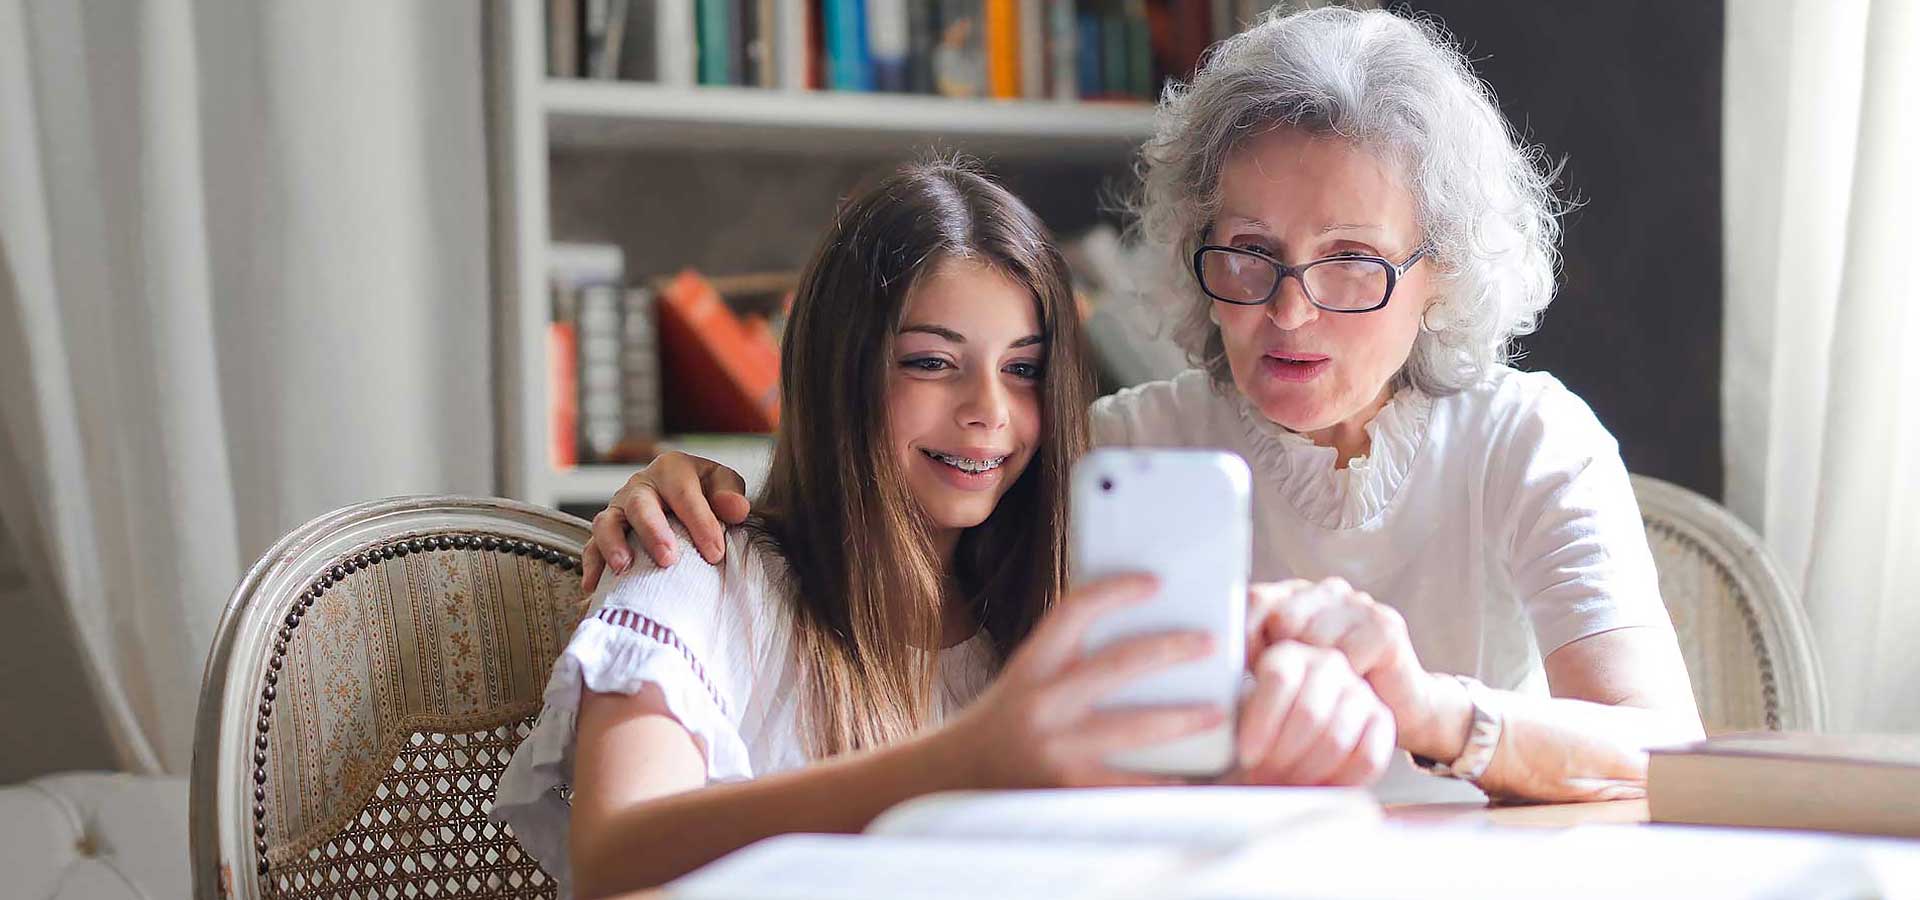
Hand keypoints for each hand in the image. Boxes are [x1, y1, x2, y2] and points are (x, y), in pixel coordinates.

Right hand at [580, 452, 751, 590]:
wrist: (681, 495)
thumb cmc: (704, 491)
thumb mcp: (721, 483)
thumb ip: (729, 494)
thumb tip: (736, 509)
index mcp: (671, 469)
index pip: (684, 494)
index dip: (700, 524)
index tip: (715, 554)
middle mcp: (640, 486)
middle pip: (640, 505)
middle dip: (653, 532)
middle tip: (667, 559)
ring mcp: (619, 508)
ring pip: (607, 522)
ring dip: (613, 545)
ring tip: (623, 568)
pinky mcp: (606, 531)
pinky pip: (592, 546)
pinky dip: (592, 565)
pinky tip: (595, 587)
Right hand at [937, 574, 1228, 788]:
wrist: (954, 779)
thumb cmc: (1002, 723)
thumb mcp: (1025, 678)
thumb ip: (1068, 659)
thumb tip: (1138, 638)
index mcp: (1031, 666)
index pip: (1074, 611)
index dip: (1116, 591)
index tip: (1155, 582)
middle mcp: (1041, 703)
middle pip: (1117, 664)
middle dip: (1170, 650)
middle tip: (1210, 643)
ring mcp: (1055, 748)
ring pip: (1133, 727)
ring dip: (1182, 718)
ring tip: (1217, 711)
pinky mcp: (1068, 790)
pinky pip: (1129, 784)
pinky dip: (1164, 781)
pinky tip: (1193, 777)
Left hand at [1231, 639, 1394, 785]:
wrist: (1291, 747)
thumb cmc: (1255, 734)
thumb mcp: (1233, 718)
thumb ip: (1224, 716)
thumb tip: (1203, 729)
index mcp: (1286, 655)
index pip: (1279, 679)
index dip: (1262, 723)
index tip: (1247, 756)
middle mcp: (1327, 664)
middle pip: (1309, 712)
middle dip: (1283, 756)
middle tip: (1265, 778)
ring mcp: (1359, 690)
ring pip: (1336, 737)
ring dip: (1306, 772)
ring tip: (1285, 785)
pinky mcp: (1382, 720)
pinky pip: (1367, 757)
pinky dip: (1340, 782)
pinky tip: (1317, 788)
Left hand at [1247, 578, 1445, 759]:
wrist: (1401, 711)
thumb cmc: (1331, 697)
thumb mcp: (1285, 675)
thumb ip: (1254, 660)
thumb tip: (1215, 662)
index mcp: (1295, 595)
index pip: (1254, 600)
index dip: (1244, 638)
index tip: (1245, 674)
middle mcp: (1326, 591)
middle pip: (1282, 619)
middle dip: (1281, 661)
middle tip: (1291, 691)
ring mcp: (1357, 603)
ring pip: (1314, 639)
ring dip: (1315, 676)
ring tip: (1325, 693)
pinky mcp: (1385, 625)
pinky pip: (1347, 656)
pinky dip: (1345, 682)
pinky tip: (1354, 688)